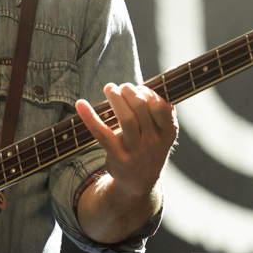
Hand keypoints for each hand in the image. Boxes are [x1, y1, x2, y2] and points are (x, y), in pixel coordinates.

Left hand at [76, 83, 176, 198]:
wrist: (139, 182)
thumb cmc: (150, 147)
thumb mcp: (164, 130)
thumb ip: (165, 102)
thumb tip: (172, 70)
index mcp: (168, 132)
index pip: (162, 107)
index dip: (149, 93)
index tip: (140, 89)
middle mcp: (153, 142)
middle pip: (141, 109)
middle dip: (130, 92)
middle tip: (122, 87)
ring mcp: (135, 151)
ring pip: (125, 119)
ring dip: (115, 98)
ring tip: (110, 88)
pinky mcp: (117, 157)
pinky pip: (102, 134)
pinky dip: (90, 117)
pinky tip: (80, 104)